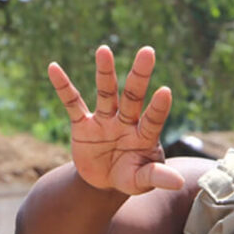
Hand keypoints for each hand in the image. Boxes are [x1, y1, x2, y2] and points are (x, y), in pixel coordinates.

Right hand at [49, 45, 184, 195]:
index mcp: (144, 135)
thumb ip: (157, 177)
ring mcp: (104, 121)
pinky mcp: (82, 125)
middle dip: (139, 76)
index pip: (153, 120)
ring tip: (104, 50)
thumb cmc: (129, 177)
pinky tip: (54, 68)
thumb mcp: (142, 181)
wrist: (104, 182)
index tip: (165, 91)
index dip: (158, 107)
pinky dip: (63, 87)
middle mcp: (126, 122)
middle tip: (148, 51)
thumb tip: (179, 183)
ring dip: (105, 72)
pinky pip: (72, 103)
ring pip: (106, 93)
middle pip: (133, 96)